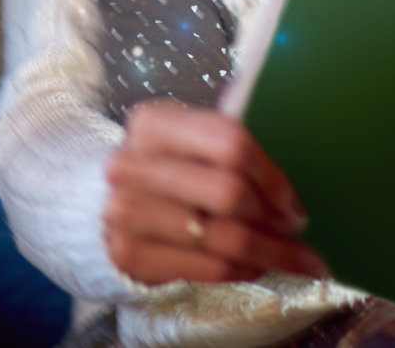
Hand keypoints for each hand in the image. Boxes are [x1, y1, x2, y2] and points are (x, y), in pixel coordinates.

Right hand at [104, 101, 327, 285]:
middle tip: (295, 230)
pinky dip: (243, 271)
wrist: (97, 203)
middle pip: (229, 194)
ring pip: (225, 237)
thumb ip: (229, 146)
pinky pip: (209, 268)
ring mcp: (125, 211)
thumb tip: (291, 188)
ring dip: (270, 253)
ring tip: (296, 259)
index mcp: (154, 123)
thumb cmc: (161, 169)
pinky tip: (256, 267)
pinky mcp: (129, 253)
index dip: (271, 176)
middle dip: (274, 219)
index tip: (293, 202)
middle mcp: (133, 164)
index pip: (230, 143)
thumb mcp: (185, 140)